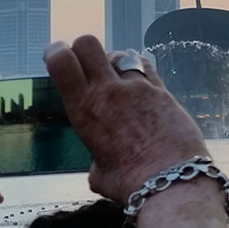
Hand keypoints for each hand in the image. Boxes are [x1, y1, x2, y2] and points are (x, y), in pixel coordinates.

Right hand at [43, 35, 209, 201]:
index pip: (61, 62)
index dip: (55, 52)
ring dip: (114, 60)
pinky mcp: (163, 91)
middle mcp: (109, 91)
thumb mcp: (99, 174)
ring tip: (116, 76)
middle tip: (85, 63)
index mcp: (84, 109)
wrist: (173, 179)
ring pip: (121, 53)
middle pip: (88, 44)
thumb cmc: (130, 183)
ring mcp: (138, 87)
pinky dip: (140, 69)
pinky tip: (141, 82)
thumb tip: (102, 162)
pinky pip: (147, 67)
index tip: (55, 55)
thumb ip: (96, 159)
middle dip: (82, 48)